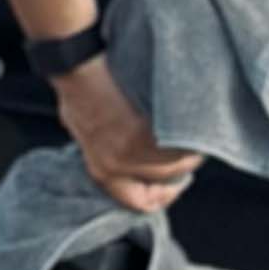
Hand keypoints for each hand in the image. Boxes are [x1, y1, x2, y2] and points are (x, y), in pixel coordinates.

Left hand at [54, 60, 201, 220]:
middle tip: (189, 155)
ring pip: (179, 161)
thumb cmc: (77, 91)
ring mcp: (134, 150)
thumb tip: (108, 149)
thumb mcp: (79, 129)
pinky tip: (191, 119)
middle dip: (182, 171)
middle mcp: (119, 166)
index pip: (139, 202)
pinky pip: (180, 140)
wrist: (79, 67)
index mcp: (102, 169)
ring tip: (192, 134)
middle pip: (167, 180)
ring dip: (190, 150)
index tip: (173, 185)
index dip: (161, 197)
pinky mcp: (147, 130)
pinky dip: (189, 132)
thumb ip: (96, 146)